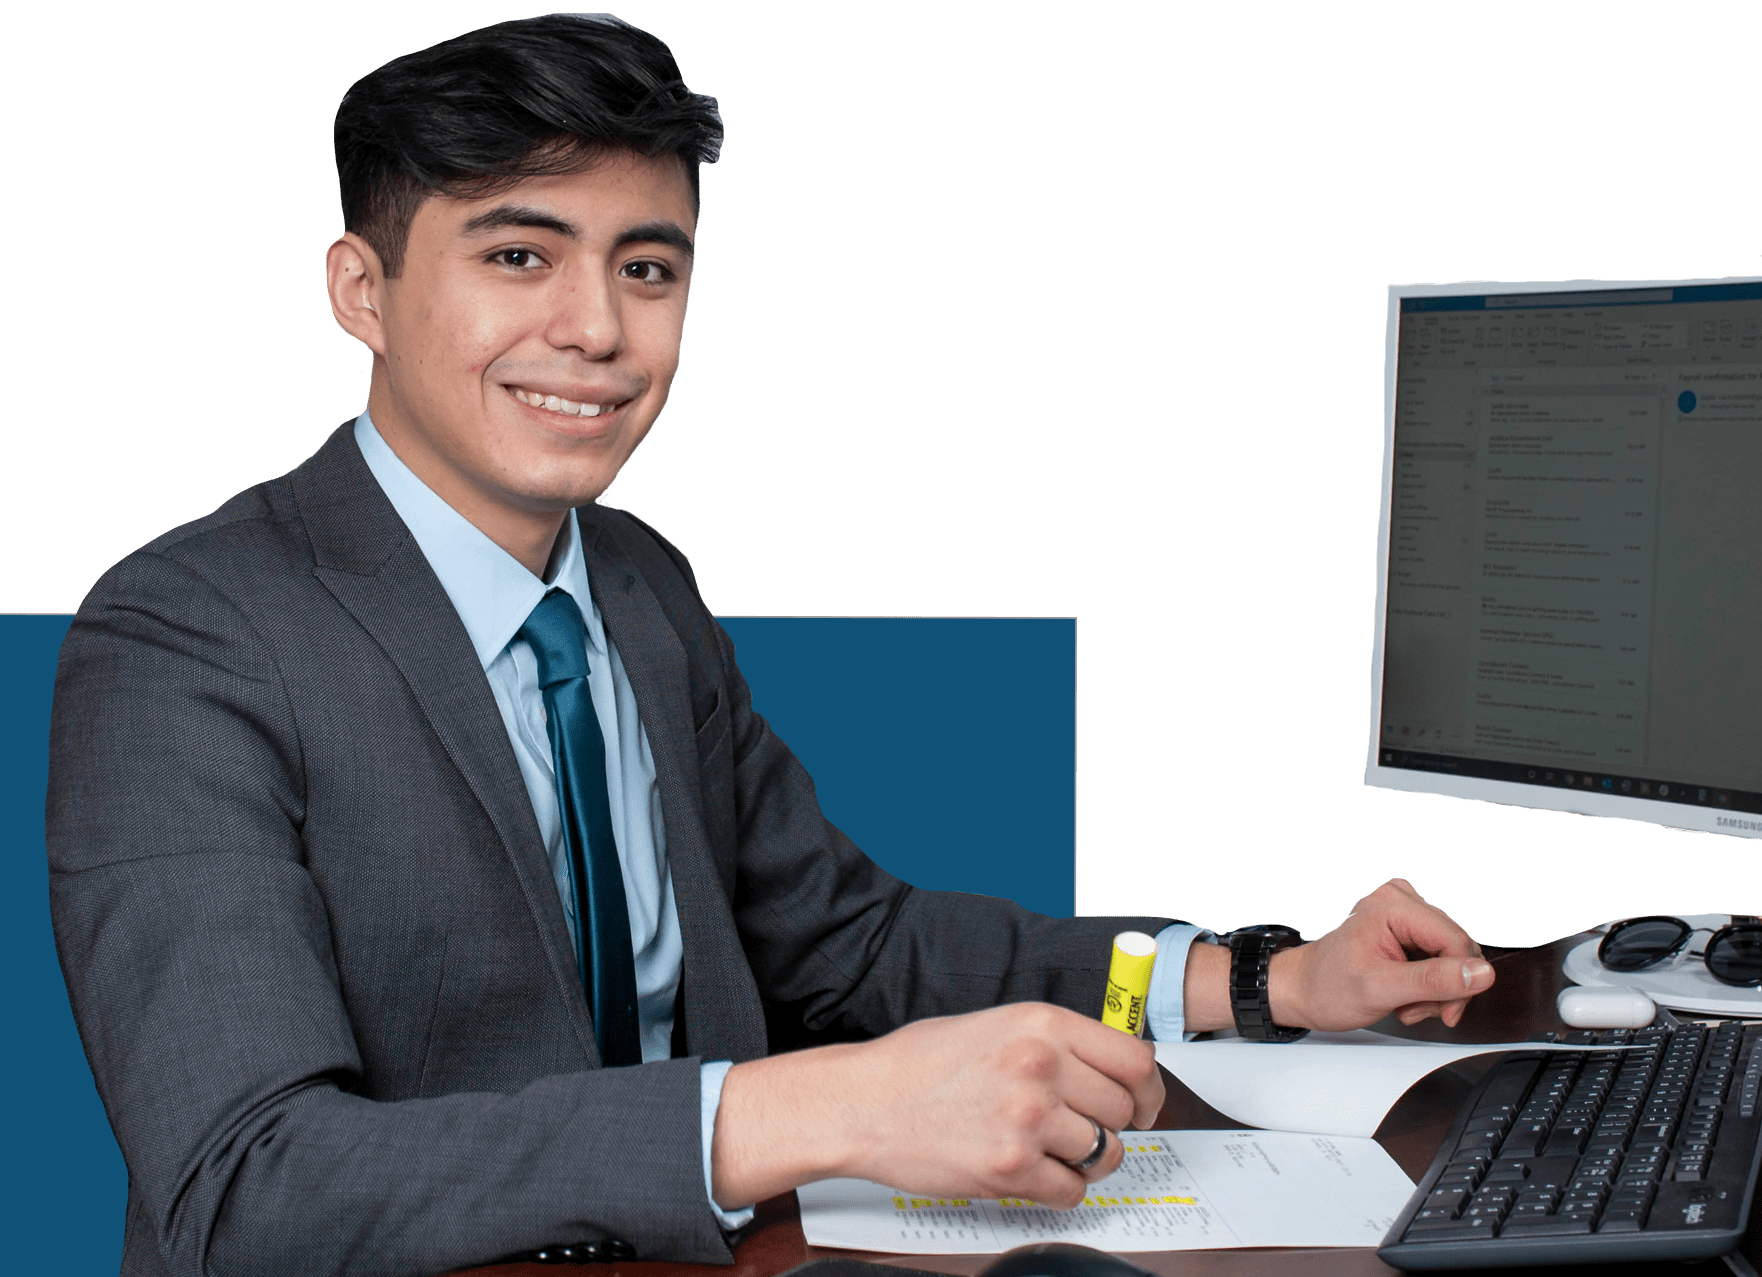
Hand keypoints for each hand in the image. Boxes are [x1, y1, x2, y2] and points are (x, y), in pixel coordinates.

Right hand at [711, 1002, 1162, 1210]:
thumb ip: (1055, 1042)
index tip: (1142, 1104)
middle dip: (1113, 1126)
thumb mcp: (996, 1025)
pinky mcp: (1011, 1167)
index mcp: (1042, 1023)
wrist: (863, 1102)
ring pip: (1106, 1153)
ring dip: (1086, 1160)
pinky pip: (1072, 1190)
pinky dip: (1059, 1189)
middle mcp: (1041, 1065)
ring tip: (1051, 1152)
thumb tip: (1112, 1069)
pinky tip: (1031, 1173)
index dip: (1146, 1089)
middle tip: (1087, 1132)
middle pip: (1125, 1109)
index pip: (1135, 1059)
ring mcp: (1028, 1118)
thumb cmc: (920, 1064)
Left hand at [1266, 878, 1494, 1032]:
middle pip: (1458, 948)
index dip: (1460, 981)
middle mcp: (1400, 899)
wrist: (1303, 990)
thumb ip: (1433, 981)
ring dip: (1434, 991)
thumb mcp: (1380, 989)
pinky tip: (1404, 994)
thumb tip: (1482, 973)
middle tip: (1414, 1008)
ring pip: (1452, 957)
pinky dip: (1427, 985)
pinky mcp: (1407, 928)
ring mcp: (1404, 912)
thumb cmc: (1327, 987)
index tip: (1445, 1011)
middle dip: (1443, 988)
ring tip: (1404, 1003)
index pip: (1457, 941)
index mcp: (1392, 905)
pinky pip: (1440, 958)